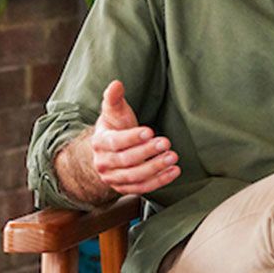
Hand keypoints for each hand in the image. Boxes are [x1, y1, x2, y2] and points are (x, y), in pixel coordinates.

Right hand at [90, 80, 177, 195]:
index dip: (132, 138)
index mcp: (99, 143)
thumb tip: (116, 84)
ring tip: (173, 157)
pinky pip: (142, 188)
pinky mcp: (124, 188)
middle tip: (166, 143)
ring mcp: (113, 178)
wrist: (109, 151)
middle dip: (147, 152)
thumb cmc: (115, 127)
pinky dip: (159, 181)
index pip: (114, 142)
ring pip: (134, 177)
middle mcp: (103, 163)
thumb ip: (114, 98)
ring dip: (155, 168)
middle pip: (126, 161)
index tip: (150, 131)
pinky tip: (174, 171)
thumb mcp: (114, 111)